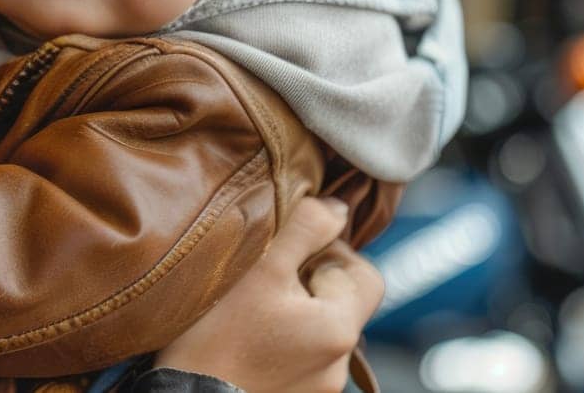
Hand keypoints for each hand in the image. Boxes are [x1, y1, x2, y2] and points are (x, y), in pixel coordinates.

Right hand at [153, 197, 383, 392]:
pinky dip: (283, 337)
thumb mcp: (261, 266)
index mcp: (340, 328)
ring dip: (295, 308)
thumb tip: (338, 208)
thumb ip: (306, 228)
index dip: (332, 251)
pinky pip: (302, 353)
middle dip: (310, 280)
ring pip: (319, 327)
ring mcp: (319, 387)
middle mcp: (339, 364)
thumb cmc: (218, 336)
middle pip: (342, 301)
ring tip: (253, 306)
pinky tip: (250, 333)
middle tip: (268, 275)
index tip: (290, 251)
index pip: (365, 272)